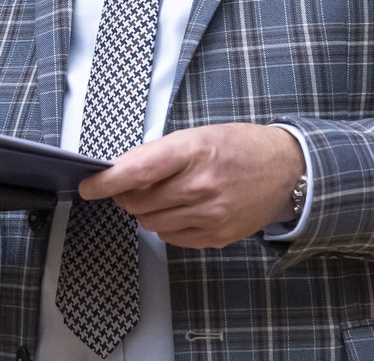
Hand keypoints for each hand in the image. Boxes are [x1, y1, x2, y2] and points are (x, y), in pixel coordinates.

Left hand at [77, 123, 305, 249]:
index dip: (107, 180)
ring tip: (166, 194)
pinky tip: (182, 209)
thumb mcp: (196, 136)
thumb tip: (119, 171)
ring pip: (150, 222)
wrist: (284, 170)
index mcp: (193, 151)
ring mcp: (210, 214)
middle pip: (138, 201)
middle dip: (126, 194)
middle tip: (132, 185)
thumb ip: (157, 154)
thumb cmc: (238, 147)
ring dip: (146, 210)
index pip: (138, 169)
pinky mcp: (217, 236)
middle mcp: (201, 185)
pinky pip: (171, 237)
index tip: (89, 186)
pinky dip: (166, 224)